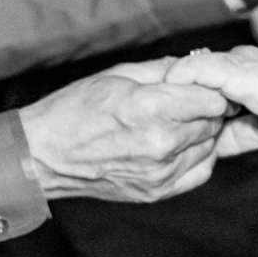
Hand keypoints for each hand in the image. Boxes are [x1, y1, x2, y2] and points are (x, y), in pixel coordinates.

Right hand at [15, 60, 230, 202]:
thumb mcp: (117, 75)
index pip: (212, 100)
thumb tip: (195, 64)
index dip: (209, 89)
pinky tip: (178, 145)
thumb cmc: (75, 110)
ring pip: (209, 146)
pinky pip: (200, 171)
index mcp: (150, 109)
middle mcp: (160, 145)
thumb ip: (162, 70)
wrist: (45, 156)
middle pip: (212, 122)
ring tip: (176, 122)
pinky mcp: (158, 192)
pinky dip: (196, 156)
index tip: (199, 85)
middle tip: (186, 101)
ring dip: (201, 132)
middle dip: (205, 109)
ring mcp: (160, 173)